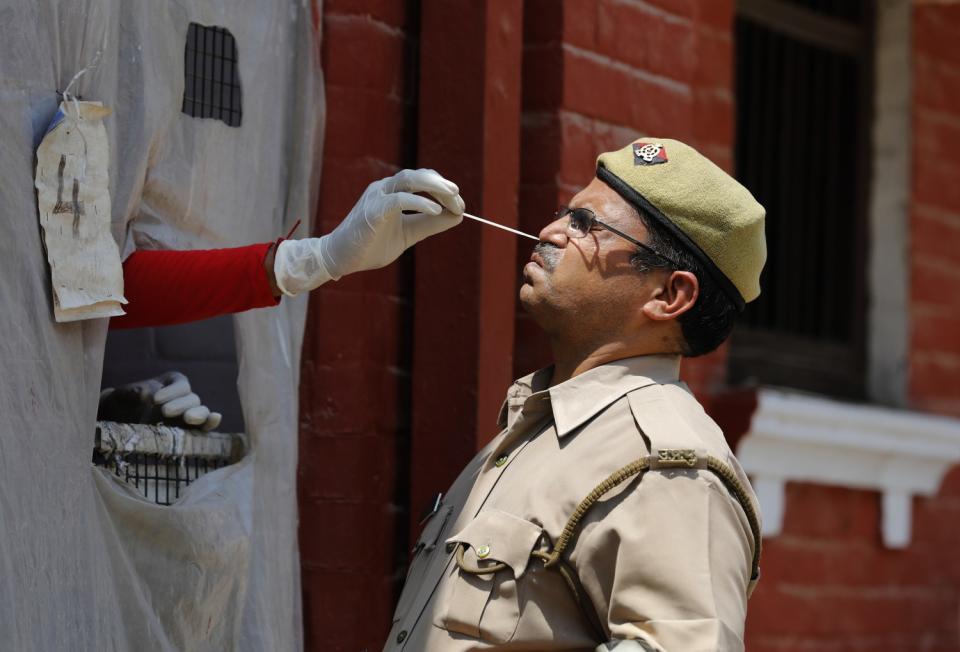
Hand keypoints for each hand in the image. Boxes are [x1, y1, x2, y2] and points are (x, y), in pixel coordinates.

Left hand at [98, 371, 222, 430]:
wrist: (121, 419)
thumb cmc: (125, 402)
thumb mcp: (125, 394)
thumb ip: (135, 393)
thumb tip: (147, 394)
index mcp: (173, 383)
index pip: (180, 385)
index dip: (171, 392)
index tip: (155, 399)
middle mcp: (185, 397)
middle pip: (192, 399)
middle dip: (181, 405)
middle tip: (165, 411)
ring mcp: (189, 414)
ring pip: (202, 412)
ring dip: (198, 415)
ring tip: (188, 419)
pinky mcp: (189, 430)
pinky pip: (203, 427)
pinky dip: (209, 424)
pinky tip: (213, 420)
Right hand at [273, 168, 464, 294]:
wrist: (341, 258)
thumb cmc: (372, 245)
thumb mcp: (409, 233)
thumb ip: (430, 224)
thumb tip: (457, 216)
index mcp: (393, 192)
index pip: (422, 179)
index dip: (443, 188)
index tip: (460, 205)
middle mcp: (385, 188)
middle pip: (419, 175)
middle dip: (442, 186)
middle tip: (459, 198)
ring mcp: (377, 197)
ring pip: (409, 180)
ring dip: (435, 187)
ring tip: (453, 197)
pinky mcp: (372, 211)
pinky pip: (399, 200)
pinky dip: (419, 203)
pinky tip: (436, 210)